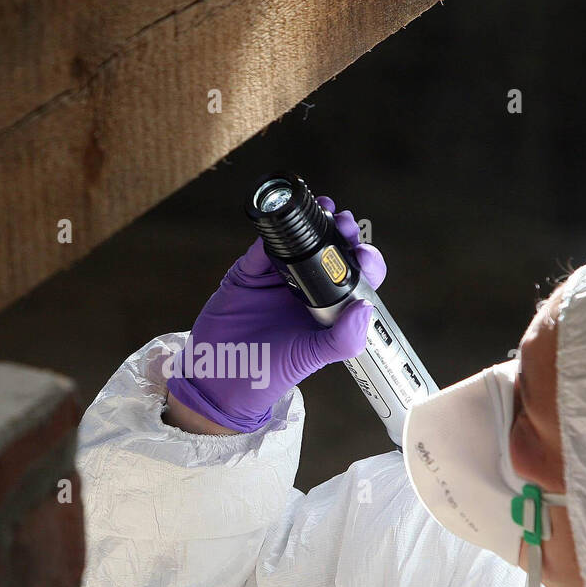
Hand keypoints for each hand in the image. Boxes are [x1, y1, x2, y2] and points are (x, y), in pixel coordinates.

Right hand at [164, 196, 386, 432]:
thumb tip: (366, 308)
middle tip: (345, 223)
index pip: (356, 278)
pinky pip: (261, 248)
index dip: (364, 262)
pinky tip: (281, 224)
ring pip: (300, 242)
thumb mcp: (311, 358)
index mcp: (328, 309)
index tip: (363, 254)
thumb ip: (342, 340)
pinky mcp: (249, 273)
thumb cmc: (268, 373)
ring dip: (315, 223)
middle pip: (332, 252)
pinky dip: (271, 234)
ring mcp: (278, 278)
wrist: (219, 377)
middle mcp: (307, 290)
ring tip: (326, 208)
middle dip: (343, 233)